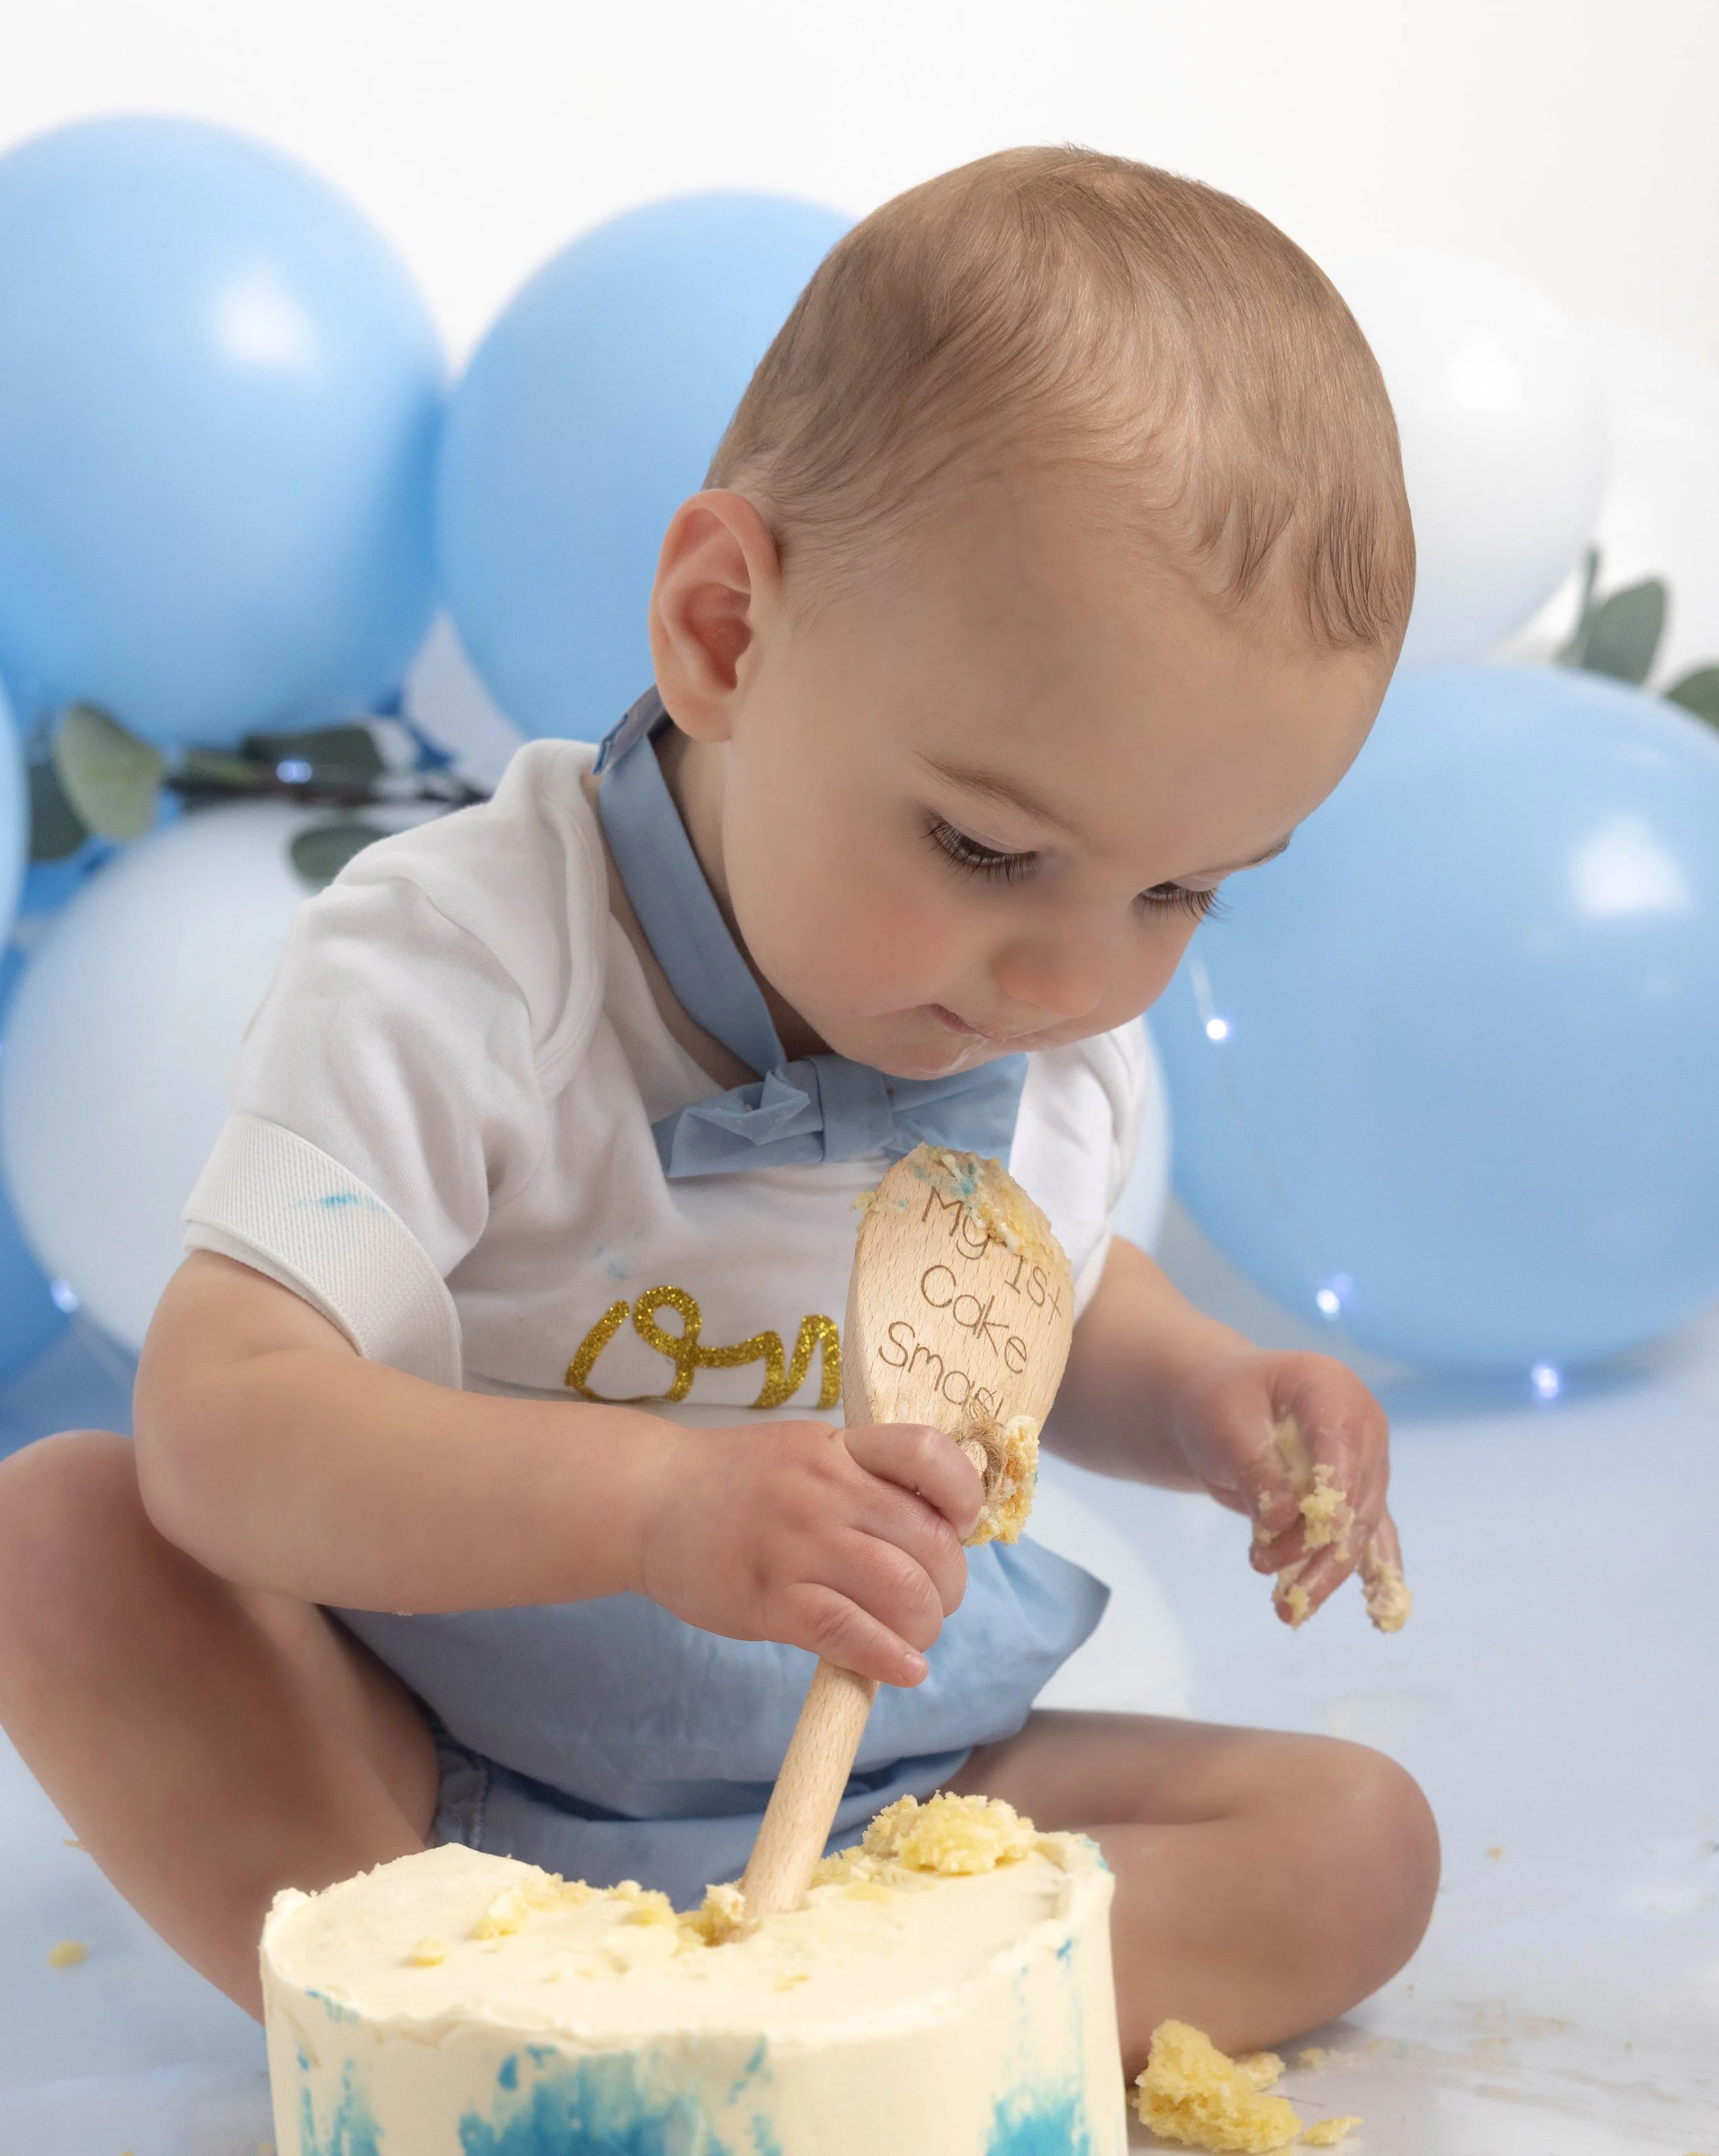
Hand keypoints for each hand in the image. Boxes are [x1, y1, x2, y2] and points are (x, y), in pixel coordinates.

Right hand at [635, 1420, 982, 1685]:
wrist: (646, 1499)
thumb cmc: (732, 1483)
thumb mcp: (804, 1453)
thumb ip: (863, 1480)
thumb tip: (936, 1530)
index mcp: (839, 1448)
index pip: (927, 1453)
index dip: (963, 1494)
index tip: (958, 1523)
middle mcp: (825, 1490)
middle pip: (929, 1539)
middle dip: (949, 1583)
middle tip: (933, 1601)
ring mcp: (797, 1544)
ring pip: (901, 1589)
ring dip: (924, 1624)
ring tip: (913, 1635)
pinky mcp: (770, 1598)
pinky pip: (850, 1632)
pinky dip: (889, 1658)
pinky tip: (903, 1668)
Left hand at [1170, 1350, 1402, 1626]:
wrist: (1221, 1408)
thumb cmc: (1220, 1404)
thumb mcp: (1225, 1426)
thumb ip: (1257, 1471)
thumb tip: (1282, 1523)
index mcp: (1333, 1390)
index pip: (1341, 1442)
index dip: (1333, 1487)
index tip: (1320, 1527)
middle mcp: (1363, 1427)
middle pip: (1353, 1495)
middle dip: (1316, 1542)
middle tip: (1265, 1571)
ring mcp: (1366, 1465)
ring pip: (1357, 1528)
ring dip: (1325, 1570)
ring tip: (1288, 1609)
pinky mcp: (1356, 1500)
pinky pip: (1370, 1539)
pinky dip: (1370, 1575)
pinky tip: (1383, 1618)